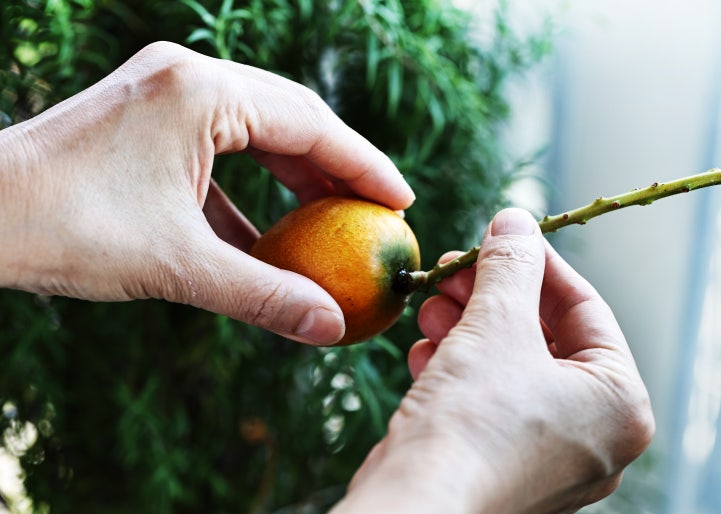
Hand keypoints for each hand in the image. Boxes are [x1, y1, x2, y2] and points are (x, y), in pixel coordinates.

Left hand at [0, 41, 413, 344]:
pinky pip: (221, 151)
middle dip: (338, 168)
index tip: (401, 201)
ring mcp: (166, 94)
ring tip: (336, 222)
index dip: (363, 165)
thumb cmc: (65, 229)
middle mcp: (188, 77)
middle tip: (377, 211)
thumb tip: (331, 329)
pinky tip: (272, 237)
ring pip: (258, 133)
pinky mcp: (150, 121)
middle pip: (291, 119)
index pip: (310, 124)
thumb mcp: (178, 266)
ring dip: (298, 180)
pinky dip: (253, 193)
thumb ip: (264, 295)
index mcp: (201, 91)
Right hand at [333, 208, 653, 512]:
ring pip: (510, 367)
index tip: (501, 234)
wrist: (414, 508)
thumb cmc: (471, 424)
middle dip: (491, 297)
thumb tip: (516, 220)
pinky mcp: (503, 466)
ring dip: (467, 328)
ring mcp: (548, 456)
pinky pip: (490, 401)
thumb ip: (512, 266)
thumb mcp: (495, 325)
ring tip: (431, 306)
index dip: (538, 263)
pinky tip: (425, 351)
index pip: (585, 308)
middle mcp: (594, 436)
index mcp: (619, 404)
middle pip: (543, 337)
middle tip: (455, 269)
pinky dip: (459, 368)